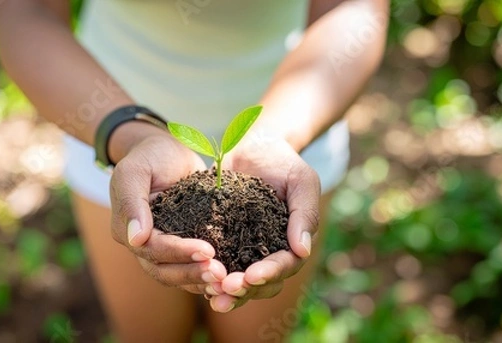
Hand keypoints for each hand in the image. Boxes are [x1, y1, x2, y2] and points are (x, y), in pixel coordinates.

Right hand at [110, 127, 226, 294]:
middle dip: (192, 273)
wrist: (166, 151)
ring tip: (226, 280)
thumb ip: (132, 202)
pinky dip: (206, 275)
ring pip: (177, 275)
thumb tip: (134, 238)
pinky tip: (228, 278)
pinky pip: (191, 267)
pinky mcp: (183, 245)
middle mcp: (142, 244)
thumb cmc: (149, 156)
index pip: (152, 250)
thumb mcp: (136, 170)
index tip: (208, 251)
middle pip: (164, 271)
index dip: (179, 252)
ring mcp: (163, 247)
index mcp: (125, 229)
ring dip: (201, 280)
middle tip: (220, 273)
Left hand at [207, 129, 320, 311]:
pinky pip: (219, 266)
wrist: (254, 149)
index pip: (285, 265)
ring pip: (241, 283)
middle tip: (226, 288)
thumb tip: (302, 251)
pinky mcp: (224, 243)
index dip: (270, 273)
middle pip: (263, 283)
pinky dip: (209, 277)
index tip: (252, 276)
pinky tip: (196, 282)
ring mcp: (246, 251)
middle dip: (245, 289)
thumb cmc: (283, 163)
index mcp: (293, 243)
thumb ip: (305, 213)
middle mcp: (270, 252)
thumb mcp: (301, 181)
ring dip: (227, 292)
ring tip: (211, 295)